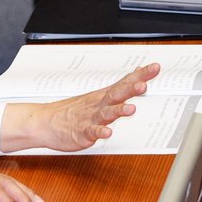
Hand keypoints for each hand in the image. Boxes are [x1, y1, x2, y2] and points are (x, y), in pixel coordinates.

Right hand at [0, 63, 158, 151]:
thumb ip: (122, 85)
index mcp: (105, 96)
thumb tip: (139, 73)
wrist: (46, 122)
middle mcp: (99, 104)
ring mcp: (90, 118)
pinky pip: (92, 132)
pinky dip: (100, 132)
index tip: (155, 68)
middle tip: (143, 85)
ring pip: (106, 113)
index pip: (125, 82)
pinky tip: (107, 133)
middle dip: (130, 89)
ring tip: (130, 109)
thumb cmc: (75, 110)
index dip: (141, 75)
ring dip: (118, 110)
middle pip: (117, 94)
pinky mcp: (82, 132)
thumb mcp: (100, 95)